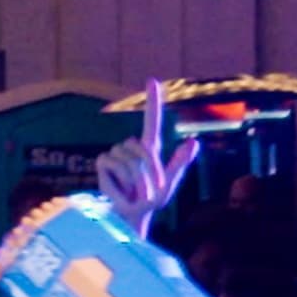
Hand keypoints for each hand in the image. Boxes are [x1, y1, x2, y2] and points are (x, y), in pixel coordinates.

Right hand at [94, 80, 199, 236]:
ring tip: (135, 191)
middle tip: (149, 189)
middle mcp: (132, 147)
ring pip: (127, 157)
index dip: (153, 101)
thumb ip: (180, 162)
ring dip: (135, 179)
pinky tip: (119, 189)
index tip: (152, 80)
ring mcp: (116, 153)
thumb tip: (193, 141)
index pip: (152, 120)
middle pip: (141, 148)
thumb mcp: (170, 184)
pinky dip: (118, 180)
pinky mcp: (102, 163)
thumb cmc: (151, 201)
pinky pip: (111, 163)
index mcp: (151, 149)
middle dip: (149, 170)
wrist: (131, 215)